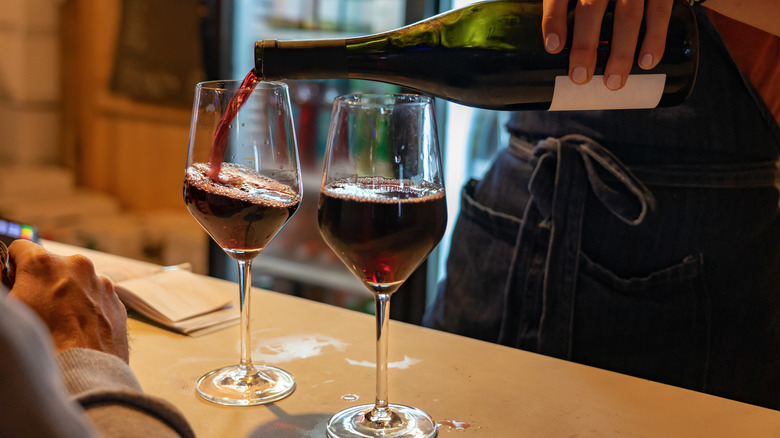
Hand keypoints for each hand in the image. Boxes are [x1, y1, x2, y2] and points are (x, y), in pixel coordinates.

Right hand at [7, 240, 129, 362]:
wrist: (85, 374)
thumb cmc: (43, 346)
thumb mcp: (13, 310)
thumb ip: (8, 288)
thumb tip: (10, 283)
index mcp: (44, 263)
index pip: (20, 248)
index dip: (14, 265)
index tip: (14, 280)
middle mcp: (77, 266)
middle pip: (52, 265)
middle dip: (43, 281)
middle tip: (37, 307)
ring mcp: (101, 282)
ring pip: (77, 281)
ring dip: (67, 294)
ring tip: (60, 324)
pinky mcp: (116, 301)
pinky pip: (96, 297)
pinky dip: (87, 307)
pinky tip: (79, 330)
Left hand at [542, 0, 673, 89]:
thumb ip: (568, 8)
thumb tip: (558, 49)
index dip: (554, 19)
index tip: (553, 47)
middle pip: (590, 9)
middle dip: (584, 45)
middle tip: (580, 77)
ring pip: (627, 16)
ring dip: (620, 52)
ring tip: (613, 81)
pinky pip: (659, 11)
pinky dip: (654, 38)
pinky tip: (647, 61)